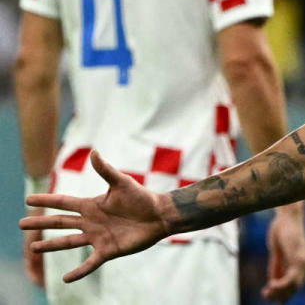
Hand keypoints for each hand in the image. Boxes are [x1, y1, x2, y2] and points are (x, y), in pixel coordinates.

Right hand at [19, 150, 170, 282]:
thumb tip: (93, 151)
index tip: (28, 199)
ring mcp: (98, 237)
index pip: (64, 203)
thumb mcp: (122, 183)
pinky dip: (78, 271)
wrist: (159, 215)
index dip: (47, 200)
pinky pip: (90, 263)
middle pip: (60, 223)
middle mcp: (91, 222)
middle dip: (41, 223)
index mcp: (92, 205)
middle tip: (20, 223)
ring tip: (33, 248)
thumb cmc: (142, 197)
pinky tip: (65, 278)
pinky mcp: (108, 250)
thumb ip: (106, 170)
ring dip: (51, 246)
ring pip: (69, 242)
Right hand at [262, 203, 304, 302]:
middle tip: (266, 296)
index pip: (293, 283)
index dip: (282, 291)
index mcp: (298, 261)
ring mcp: (303, 261)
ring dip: (280, 292)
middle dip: (281, 295)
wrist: (288, 214)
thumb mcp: (277, 250)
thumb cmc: (282, 228)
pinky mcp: (300, 257)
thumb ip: (277, 265)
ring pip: (295, 285)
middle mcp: (303, 263)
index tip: (268, 294)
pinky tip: (271, 285)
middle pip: (295, 287)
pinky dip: (282, 284)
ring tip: (267, 293)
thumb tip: (273, 281)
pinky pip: (292, 277)